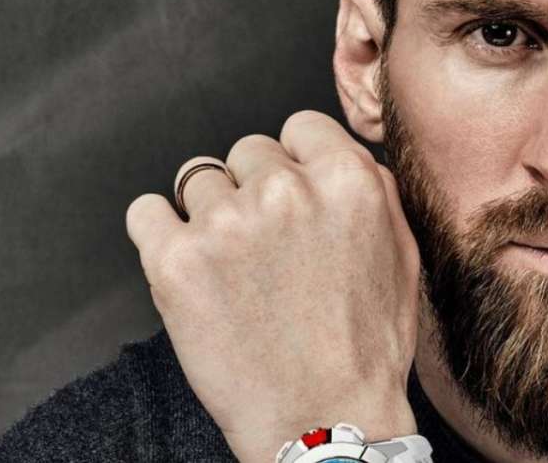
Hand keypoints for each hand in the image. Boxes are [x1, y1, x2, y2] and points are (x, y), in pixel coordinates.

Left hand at [126, 110, 419, 462]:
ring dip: (212, 215)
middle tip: (266, 245)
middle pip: (248, 151)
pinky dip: (158, 231)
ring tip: (233, 268)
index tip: (293, 196)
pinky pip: (145, 212)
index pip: (299, 128)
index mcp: (347, 180)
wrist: (323, 418)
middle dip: (255, 189)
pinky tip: (186, 262)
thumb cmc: (367, 347)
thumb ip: (375, 192)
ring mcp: (226, 223)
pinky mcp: (174, 261)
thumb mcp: (402, 256)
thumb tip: (345, 157)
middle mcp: (285, 190)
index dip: (297, 163)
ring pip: (198, 181)